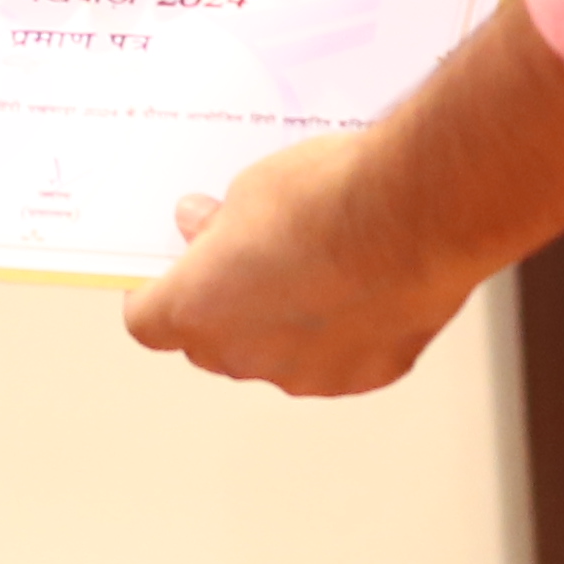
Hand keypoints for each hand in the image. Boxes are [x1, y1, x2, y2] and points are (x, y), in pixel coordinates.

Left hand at [122, 125, 484, 397]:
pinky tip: (363, 287)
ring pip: (276, 355)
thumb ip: (219, 223)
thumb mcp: (253, 188)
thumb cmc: (330, 198)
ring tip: (318, 266)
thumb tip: (204, 227)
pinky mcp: (364, 375)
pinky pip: (335, 359)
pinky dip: (340, 332)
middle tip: (248, 256)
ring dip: (283, 323)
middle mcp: (244, 355)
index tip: (170, 272)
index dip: (156, 294)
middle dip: (222, 305)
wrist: (417, 215)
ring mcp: (306, 373)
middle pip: (211, 342)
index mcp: (197, 308)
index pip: (147, 320)